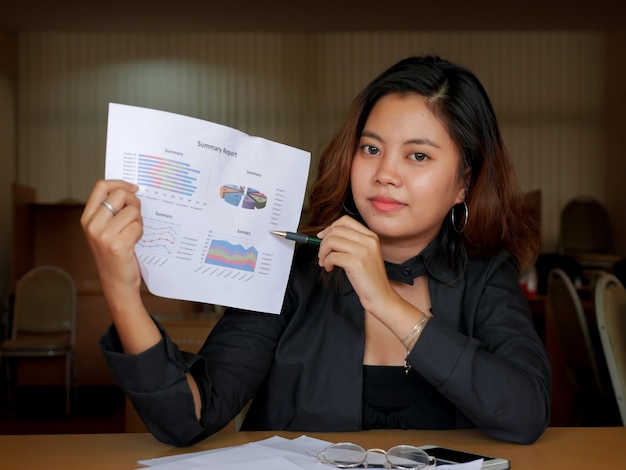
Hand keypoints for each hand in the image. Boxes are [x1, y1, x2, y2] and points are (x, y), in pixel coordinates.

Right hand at [80, 179, 142, 302]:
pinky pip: (137, 226)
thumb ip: (110, 211)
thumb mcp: (105, 230)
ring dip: (138, 221)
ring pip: (132, 211)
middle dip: (134, 202)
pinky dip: (140, 232)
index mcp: (87, 218)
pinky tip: (134, 243)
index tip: (133, 188)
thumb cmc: (114, 255)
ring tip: (132, 234)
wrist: (116, 282)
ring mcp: (104, 235)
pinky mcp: (118, 244)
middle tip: (136, 215)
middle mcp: (92, 225)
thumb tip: (129, 190)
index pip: (101, 186)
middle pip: (119, 194)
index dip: (120, 183)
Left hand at [317, 216, 397, 313]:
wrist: (380, 295)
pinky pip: (332, 256)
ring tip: (324, 261)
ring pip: (332, 241)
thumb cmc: (369, 277)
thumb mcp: (363, 254)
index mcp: (370, 236)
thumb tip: (326, 236)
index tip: (322, 236)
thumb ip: (350, 242)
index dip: (330, 227)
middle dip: (323, 242)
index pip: (346, 221)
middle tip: (322, 253)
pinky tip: (329, 268)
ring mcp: (363, 250)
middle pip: (336, 230)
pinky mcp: (356, 262)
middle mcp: (368, 240)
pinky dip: (326, 262)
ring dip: (323, 252)